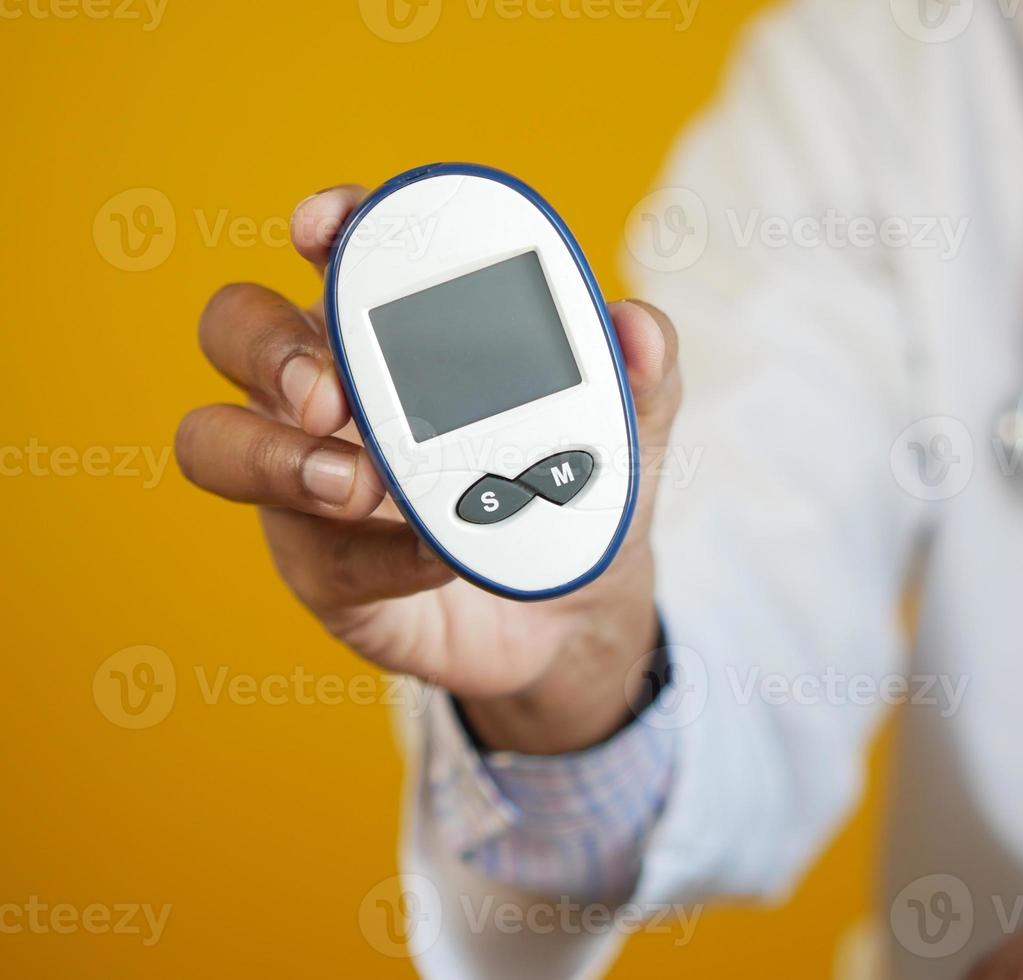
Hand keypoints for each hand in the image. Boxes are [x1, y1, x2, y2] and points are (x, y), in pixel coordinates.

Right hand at [176, 186, 682, 752]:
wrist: (576, 612)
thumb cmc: (580, 490)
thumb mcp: (631, 431)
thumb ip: (643, 370)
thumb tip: (637, 326)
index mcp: (400, 327)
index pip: (341, 250)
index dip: (325, 224)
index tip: (326, 226)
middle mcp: (333, 388)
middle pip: (236, 327)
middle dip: (269, 347)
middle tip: (329, 394)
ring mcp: (308, 478)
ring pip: (213, 441)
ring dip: (272, 457)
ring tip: (359, 486)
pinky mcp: (317, 567)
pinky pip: (312, 554)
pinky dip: (379, 556)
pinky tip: (439, 559)